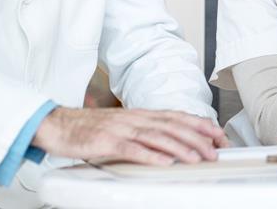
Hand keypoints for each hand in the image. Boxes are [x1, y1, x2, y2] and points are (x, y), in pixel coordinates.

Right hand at [32, 107, 228, 165]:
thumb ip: (145, 132)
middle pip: (172, 126)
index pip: (177, 116)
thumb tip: (170, 143)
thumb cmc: (90, 128)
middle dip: (197, 137)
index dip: (200, 124)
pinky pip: (132, 149)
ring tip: (198, 157)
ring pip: (157, 137)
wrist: (57, 124)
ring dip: (180, 147)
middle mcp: (135, 118)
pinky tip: (165, 162)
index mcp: (141, 114)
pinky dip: (150, 156)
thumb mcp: (123, 126)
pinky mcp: (106, 142)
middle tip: (215, 149)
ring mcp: (121, 129)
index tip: (219, 134)